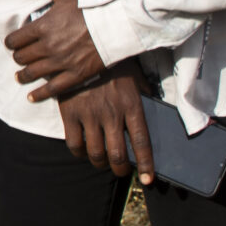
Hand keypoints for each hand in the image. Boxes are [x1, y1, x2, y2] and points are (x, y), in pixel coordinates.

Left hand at [6, 0, 109, 101]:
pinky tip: (31, 97)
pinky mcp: (76, 75)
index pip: (15, 40)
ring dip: (23, 75)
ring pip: (32, 73)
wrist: (119, 21)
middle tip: (20, 57)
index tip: (14, 44)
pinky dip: (39, 94)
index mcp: (43, 26)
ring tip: (20, 76)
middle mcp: (48, 46)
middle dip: (18, 57)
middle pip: (21, 57)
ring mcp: (61, 62)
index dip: (11, 43)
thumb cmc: (91, 3)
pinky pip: (52, 89)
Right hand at [57, 67, 153, 185]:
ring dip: (100, 164)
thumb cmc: (114, 64)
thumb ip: (144, 98)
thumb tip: (155, 115)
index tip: (147, 180)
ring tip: (103, 162)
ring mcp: (89, 114)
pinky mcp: (70, 112)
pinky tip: (83, 150)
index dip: (146, 165)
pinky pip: (74, 144)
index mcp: (131, 105)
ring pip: (96, 153)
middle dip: (121, 170)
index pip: (142, 143)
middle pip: (117, 155)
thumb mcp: (135, 78)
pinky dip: (79, 153)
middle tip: (121, 171)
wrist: (84, 45)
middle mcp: (112, 114)